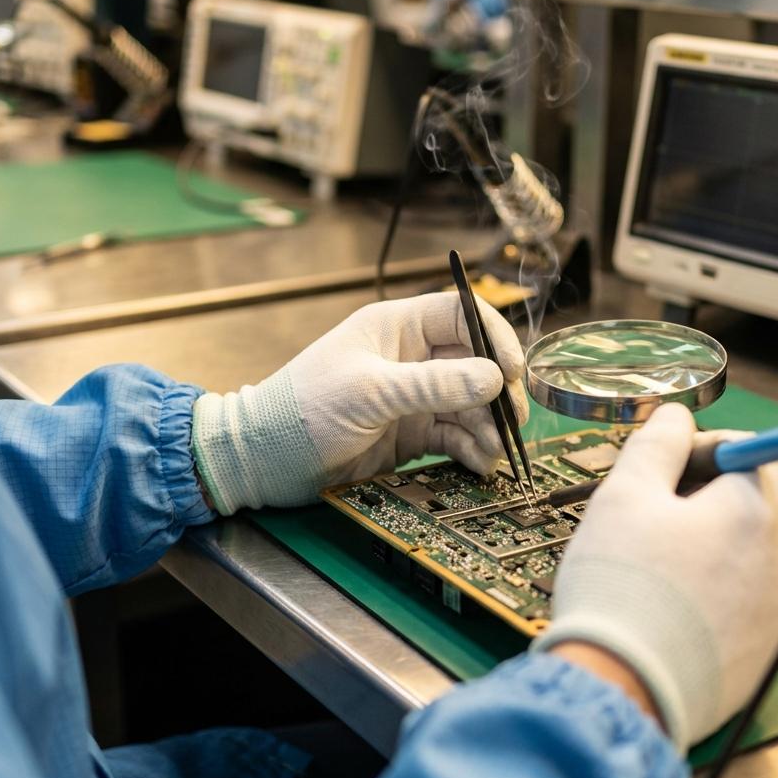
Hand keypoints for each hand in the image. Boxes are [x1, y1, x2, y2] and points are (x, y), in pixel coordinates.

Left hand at [191, 293, 527, 514]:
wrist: (265, 461)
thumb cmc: (304, 410)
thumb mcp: (371, 392)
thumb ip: (433, 385)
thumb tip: (494, 379)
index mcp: (398, 328)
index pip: (462, 315)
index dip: (494, 338)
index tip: (512, 371)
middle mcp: (412, 358)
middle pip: (476, 363)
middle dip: (498, 392)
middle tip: (512, 421)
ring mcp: (414, 397)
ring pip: (470, 404)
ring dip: (488, 425)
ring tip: (494, 450)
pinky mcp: (412, 433)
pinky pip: (455, 435)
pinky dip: (472, 448)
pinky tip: (478, 462)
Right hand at [536, 404, 777, 751]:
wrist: (622, 690)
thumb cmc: (621, 589)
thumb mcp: (624, 494)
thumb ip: (657, 442)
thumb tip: (676, 417)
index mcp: (753, 513)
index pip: (756, 451)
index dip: (707, 447)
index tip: (667, 467)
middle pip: (751, 504)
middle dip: (703, 498)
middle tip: (648, 517)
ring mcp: (777, 613)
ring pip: (745, 554)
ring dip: (706, 545)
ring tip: (651, 568)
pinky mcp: (762, 653)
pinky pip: (742, 601)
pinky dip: (710, 592)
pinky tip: (665, 607)